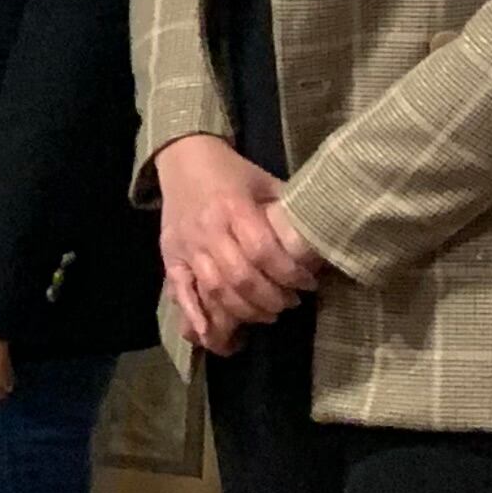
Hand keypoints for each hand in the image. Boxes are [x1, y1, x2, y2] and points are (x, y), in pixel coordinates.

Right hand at [154, 133, 322, 354]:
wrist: (182, 159)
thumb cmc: (232, 172)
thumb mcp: (265, 182)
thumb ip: (287, 211)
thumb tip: (321, 241)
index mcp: (234, 207)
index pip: (263, 251)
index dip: (289, 273)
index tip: (308, 284)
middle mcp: (209, 229)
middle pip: (240, 276)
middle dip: (270, 298)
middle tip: (290, 303)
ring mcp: (187, 245)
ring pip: (215, 288)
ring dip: (244, 310)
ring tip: (267, 314)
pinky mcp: (170, 256)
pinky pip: (180, 289)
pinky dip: (193, 314)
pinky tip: (208, 333)